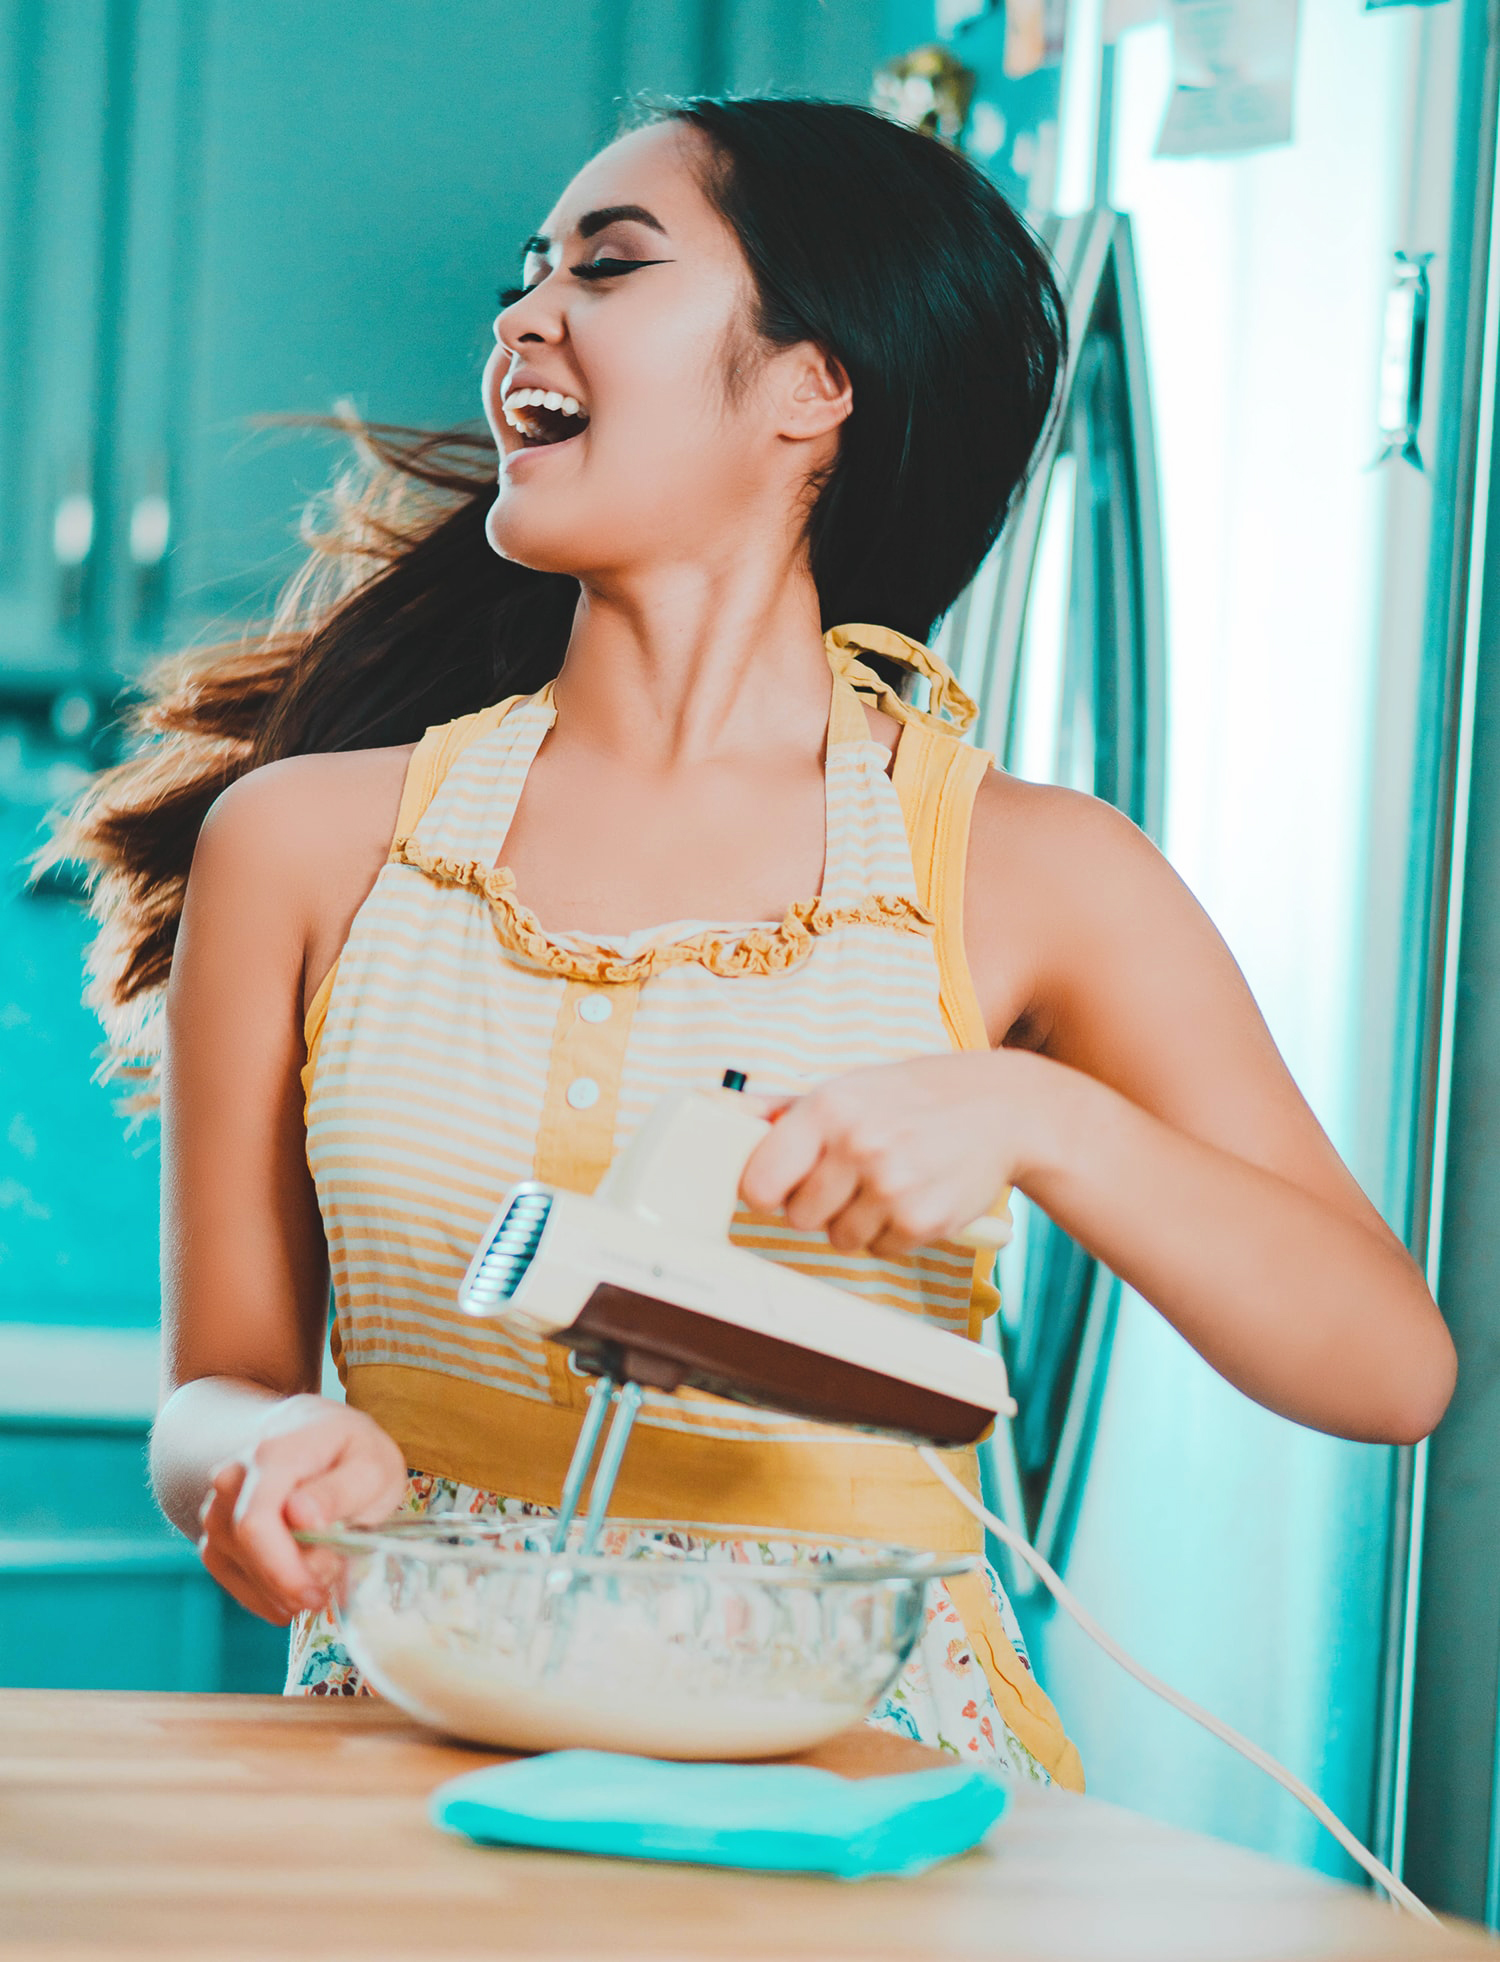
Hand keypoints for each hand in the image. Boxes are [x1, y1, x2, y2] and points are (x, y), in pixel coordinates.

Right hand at [196, 1395, 406, 1624]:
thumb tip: (300, 1515)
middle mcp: (232, 1480)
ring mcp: (217, 1510)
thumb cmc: (350, 1454)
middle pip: (247, 1552)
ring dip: (284, 1590)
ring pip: (242, 1572)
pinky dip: (270, 1597)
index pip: (255, 1524)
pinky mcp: (215, 1539)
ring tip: (323, 1569)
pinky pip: (236, 1584)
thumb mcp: (370, 1466)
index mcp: (272, 1455)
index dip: (283, 1571)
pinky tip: (299, 1586)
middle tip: (333, 1579)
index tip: (318, 1594)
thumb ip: (338, 1491)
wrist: (317, 1438)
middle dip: (291, 1582)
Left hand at [739, 1049, 1036, 1258]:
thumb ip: (783, 1112)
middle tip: (851, 1176)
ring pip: (839, 1239)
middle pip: (798, 1218)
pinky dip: (893, 1232)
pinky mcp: (921, 1220)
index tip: (781, 1185)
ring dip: (858, 1220)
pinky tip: (915, 1194)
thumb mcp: (848, 1088)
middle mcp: (856, 1146)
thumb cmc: (914, 1097)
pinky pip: (881, 1249)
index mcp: (827, 1109)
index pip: (759, 1181)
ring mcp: (890, 1186)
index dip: (768, 1189)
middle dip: (818, 1204)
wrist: (1002, 1107)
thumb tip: (717, 1113)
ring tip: (887, 1181)